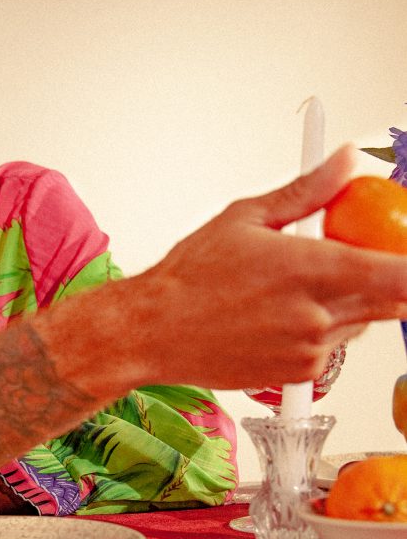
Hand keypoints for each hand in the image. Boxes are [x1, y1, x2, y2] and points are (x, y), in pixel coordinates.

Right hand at [129, 145, 406, 389]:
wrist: (156, 330)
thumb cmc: (189, 277)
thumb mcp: (245, 217)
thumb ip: (307, 191)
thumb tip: (344, 161)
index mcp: (309, 269)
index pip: (400, 274)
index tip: (404, 252)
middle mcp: (316, 316)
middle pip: (392, 300)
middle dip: (377, 279)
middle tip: (338, 262)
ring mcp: (310, 351)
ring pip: (361, 324)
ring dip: (346, 305)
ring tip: (291, 292)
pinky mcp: (300, 376)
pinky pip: (333, 351)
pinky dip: (320, 333)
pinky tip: (278, 318)